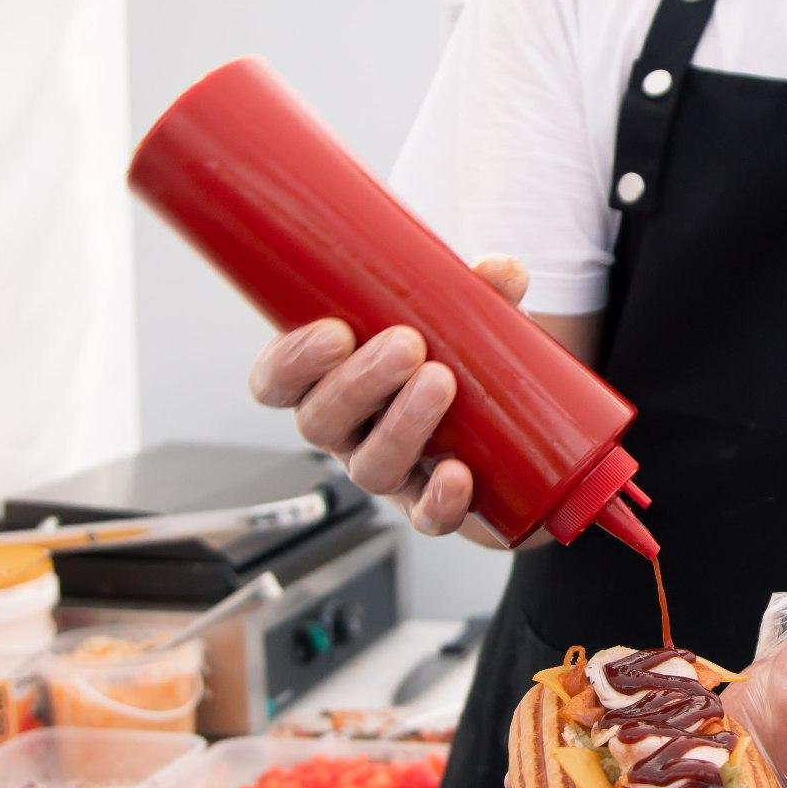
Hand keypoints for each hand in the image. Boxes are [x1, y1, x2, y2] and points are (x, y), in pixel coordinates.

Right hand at [247, 257, 528, 536]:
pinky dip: (439, 500)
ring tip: (441, 383)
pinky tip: (458, 474)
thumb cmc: (457, 362)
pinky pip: (423, 516)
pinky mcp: (428, 506)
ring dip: (402, 426)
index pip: (276, 380)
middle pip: (321, 421)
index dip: (290, 362)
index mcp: (330, 378)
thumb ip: (473, 294)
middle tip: (405, 346)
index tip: (334, 331)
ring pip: (370, 466)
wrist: (510, 434)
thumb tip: (498, 271)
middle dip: (359, 382)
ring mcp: (385, 470)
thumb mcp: (457, 320)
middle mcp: (347, 430)